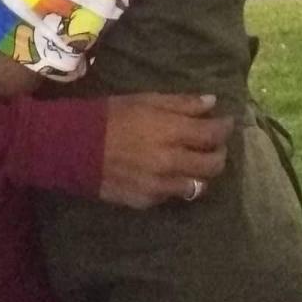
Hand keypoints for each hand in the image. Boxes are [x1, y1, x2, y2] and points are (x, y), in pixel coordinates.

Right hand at [100, 93, 232, 208]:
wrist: (74, 147)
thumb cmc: (111, 115)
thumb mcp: (146, 100)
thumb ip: (182, 104)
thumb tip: (212, 102)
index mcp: (171, 132)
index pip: (213, 134)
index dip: (225, 127)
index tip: (227, 122)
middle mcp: (170, 162)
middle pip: (213, 165)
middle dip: (220, 153)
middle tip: (215, 144)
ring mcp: (159, 186)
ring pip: (198, 187)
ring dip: (201, 173)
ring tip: (195, 161)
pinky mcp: (147, 201)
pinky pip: (174, 196)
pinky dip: (178, 184)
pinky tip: (171, 173)